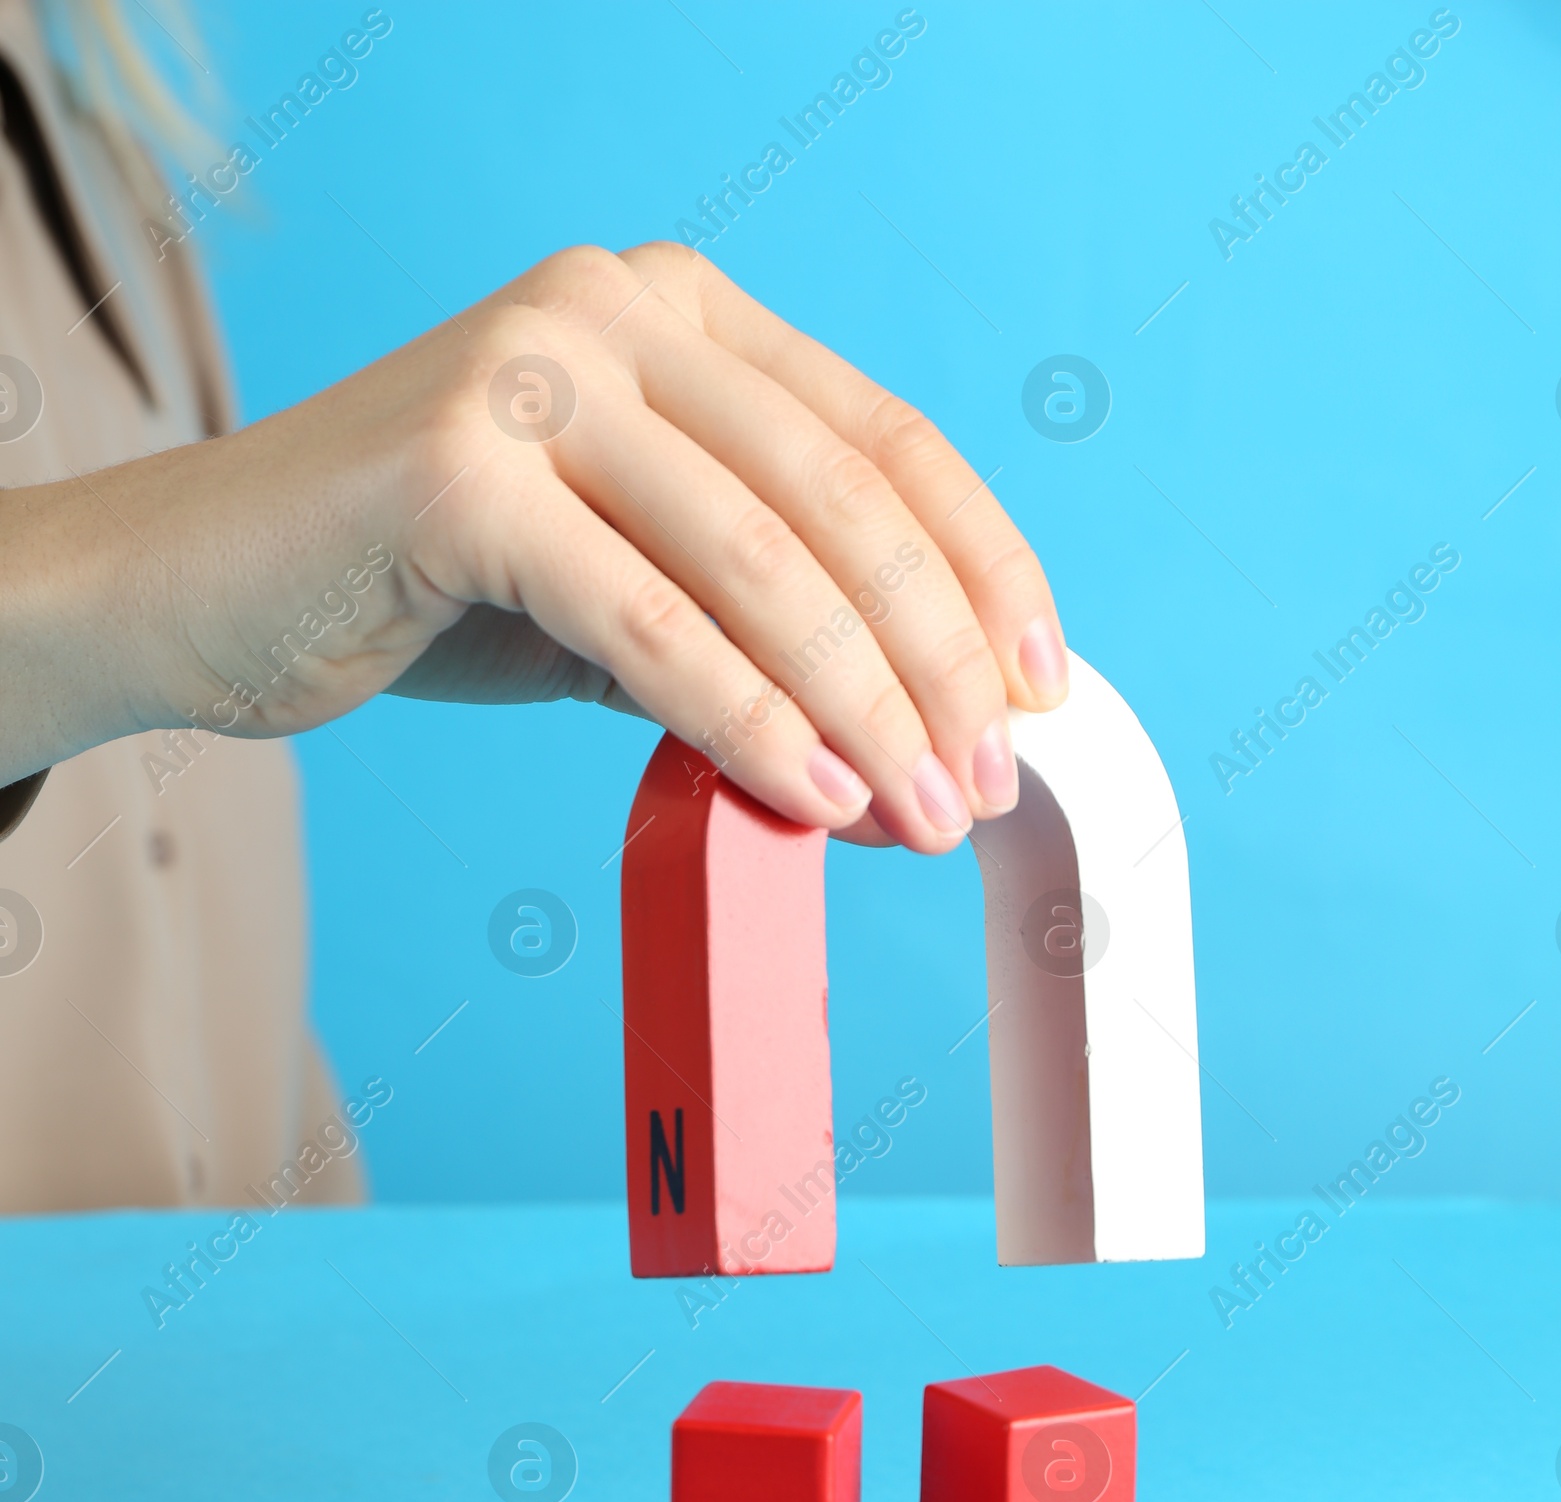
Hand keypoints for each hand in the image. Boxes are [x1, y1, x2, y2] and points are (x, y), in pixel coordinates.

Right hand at [1, 244, 1068, 852]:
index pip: (885, 439)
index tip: (1037, 693)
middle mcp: (615, 312)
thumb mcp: (619, 581)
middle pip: (845, 502)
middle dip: (936, 666)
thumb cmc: (425, 585)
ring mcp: (534, 373)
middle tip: (982, 789)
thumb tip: (905, 734)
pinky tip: (810, 798)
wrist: (209, 588)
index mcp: (676, 314)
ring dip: (864, 708)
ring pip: (765, 561)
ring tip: (917, 815)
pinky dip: (745, 718)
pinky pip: (650, 619)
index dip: (983, 572)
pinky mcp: (460, 473)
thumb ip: (744, 614)